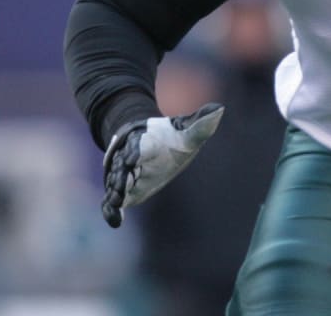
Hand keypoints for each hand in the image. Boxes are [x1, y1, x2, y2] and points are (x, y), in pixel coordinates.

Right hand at [100, 103, 224, 227]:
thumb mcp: (186, 130)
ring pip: (116, 182)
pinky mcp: (123, 189)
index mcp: (145, 142)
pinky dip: (111, 210)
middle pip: (122, 167)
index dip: (135, 152)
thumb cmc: (169, 138)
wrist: (152, 143)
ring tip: (115, 202)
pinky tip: (115, 222)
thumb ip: (200, 124)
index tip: (131, 159)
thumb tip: (220, 109)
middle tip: (118, 187)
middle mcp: (131, 158)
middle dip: (120, 176)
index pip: (138, 146)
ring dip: (115, 192)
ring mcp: (125, 175)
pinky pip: (113, 200)